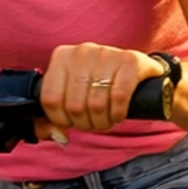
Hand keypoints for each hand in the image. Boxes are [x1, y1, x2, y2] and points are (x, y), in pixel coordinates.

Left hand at [40, 43, 162, 137]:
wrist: (137, 67)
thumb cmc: (99, 83)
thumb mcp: (72, 92)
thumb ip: (56, 116)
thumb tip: (58, 136)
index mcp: (62, 56)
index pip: (51, 99)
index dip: (61, 120)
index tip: (72, 123)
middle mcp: (82, 52)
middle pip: (74, 106)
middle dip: (84, 124)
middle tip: (93, 124)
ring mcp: (107, 53)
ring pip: (96, 104)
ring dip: (102, 122)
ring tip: (106, 121)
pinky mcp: (131, 61)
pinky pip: (119, 97)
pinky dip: (117, 114)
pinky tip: (118, 115)